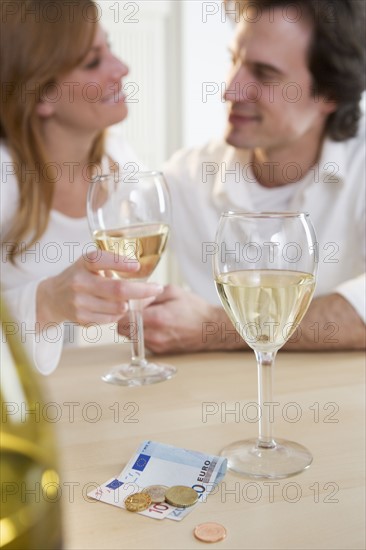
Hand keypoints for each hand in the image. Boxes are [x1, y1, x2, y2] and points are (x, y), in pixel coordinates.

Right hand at [37, 250, 163, 326]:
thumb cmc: (81, 276)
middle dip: (142, 290)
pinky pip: (111, 319)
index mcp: (84, 263)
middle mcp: (79, 281)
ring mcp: (79, 302)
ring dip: (129, 304)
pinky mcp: (81, 319)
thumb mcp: (90, 263)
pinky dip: (118, 314)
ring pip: (118, 307)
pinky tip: (112, 307)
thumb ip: (111, 264)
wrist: (53, 297)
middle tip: (157, 288)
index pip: (100, 260)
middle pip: (117, 289)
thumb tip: (142, 271)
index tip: (137, 265)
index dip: (120, 263)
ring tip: (127, 299)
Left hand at [118, 284, 243, 353]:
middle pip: (122, 330)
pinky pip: (141, 342)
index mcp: (157, 318)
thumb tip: (132, 296)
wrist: (211, 330)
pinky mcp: (159, 352)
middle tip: (132, 309)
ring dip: (132, 327)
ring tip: (145, 316)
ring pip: (130, 337)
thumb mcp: (172, 292)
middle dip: (123, 318)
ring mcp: (156, 346)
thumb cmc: (194, 309)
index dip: (120, 309)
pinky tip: (153, 325)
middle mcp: (154, 336)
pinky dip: (142, 334)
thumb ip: (149, 294)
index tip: (125, 302)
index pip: (122, 318)